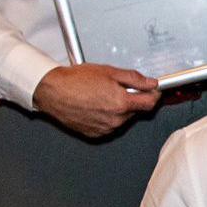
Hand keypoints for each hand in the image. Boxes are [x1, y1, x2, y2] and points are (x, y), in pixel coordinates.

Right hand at [33, 63, 161, 137]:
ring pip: (123, 118)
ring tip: (101, 95)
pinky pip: (109, 125)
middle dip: (132, 99)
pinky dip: (107, 116)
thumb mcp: (110, 72)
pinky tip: (95, 105)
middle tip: (117, 87)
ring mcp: (104, 128)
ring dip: (119, 108)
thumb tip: (151, 83)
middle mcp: (115, 119)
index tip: (152, 90)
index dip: (154, 94)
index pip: (150, 103)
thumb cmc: (75, 81)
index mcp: (121, 103)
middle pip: (136, 110)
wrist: (52, 92)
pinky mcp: (94, 134)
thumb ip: (134, 79)